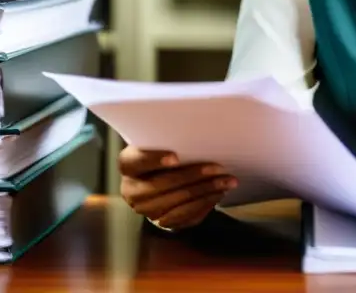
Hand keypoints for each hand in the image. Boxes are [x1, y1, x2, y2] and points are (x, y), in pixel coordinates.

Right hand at [118, 146, 236, 230]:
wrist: (159, 177)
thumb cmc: (164, 151)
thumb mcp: (160, 141)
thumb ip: (170, 139)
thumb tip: (198, 132)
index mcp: (128, 165)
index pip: (136, 162)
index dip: (153, 160)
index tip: (175, 157)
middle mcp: (131, 191)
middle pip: (161, 186)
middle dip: (193, 176)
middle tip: (218, 168)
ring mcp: (146, 210)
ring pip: (176, 203)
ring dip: (205, 191)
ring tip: (227, 181)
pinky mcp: (162, 223)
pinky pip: (185, 216)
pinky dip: (204, 204)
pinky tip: (219, 193)